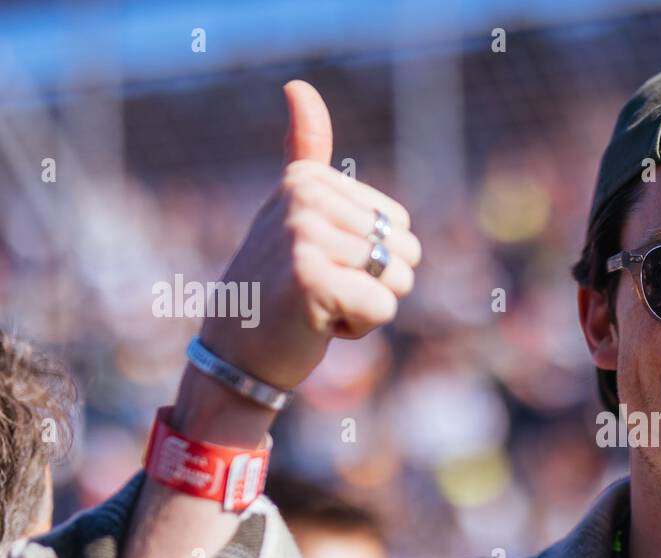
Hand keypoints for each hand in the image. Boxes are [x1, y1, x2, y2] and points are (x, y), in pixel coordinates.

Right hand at [195, 80, 421, 392]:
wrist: (237, 353)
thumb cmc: (277, 286)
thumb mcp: (294, 212)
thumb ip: (305, 153)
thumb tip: (297, 84)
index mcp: (307, 178)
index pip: (399, 225)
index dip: (372, 259)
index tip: (321, 267)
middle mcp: (303, 197)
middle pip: (406, 252)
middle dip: (375, 285)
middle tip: (322, 292)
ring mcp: (304, 235)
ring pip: (398, 281)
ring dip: (367, 307)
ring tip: (319, 305)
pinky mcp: (311, 279)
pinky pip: (384, 308)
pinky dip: (359, 328)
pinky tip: (317, 324)